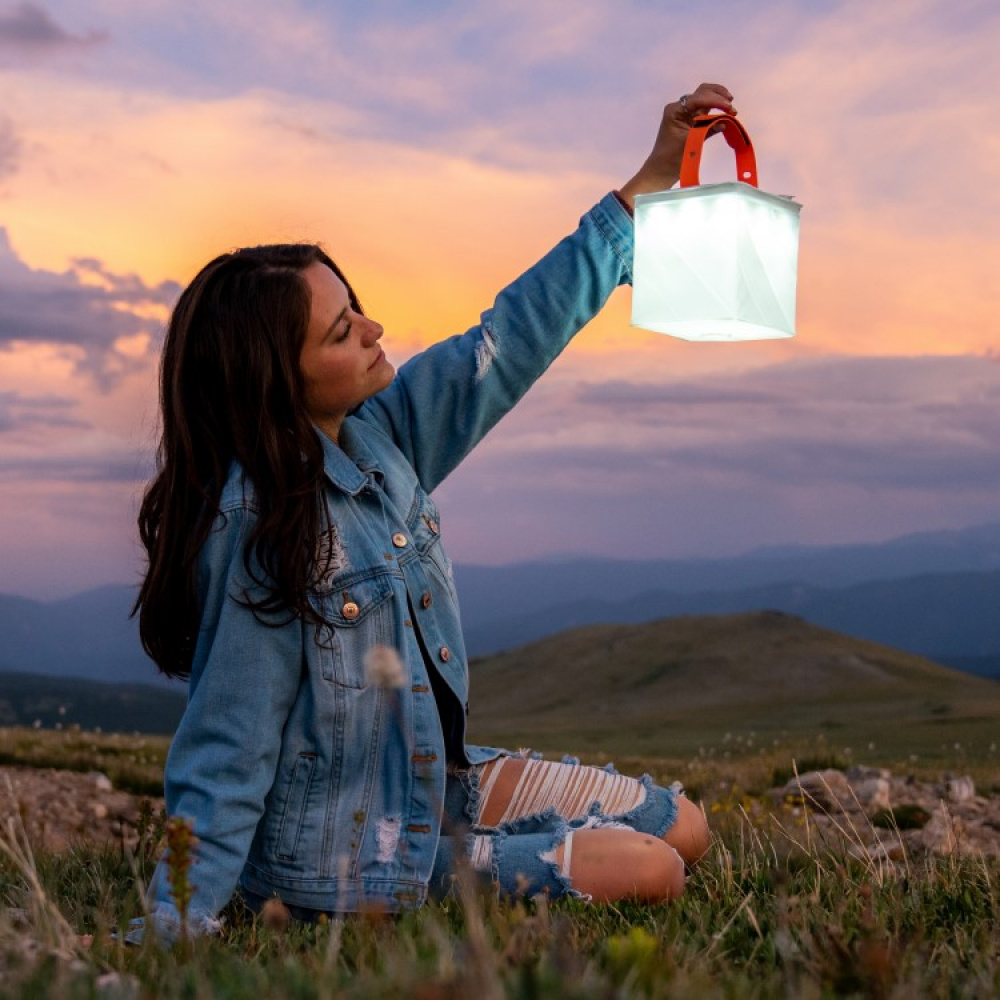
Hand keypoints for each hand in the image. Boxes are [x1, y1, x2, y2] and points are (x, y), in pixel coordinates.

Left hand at [617, 83, 735, 209]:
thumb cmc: (670, 158)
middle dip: (719, 96)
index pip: (698, 98)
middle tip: (732, 108)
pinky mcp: (692, 121)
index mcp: (675, 110)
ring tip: (731, 109)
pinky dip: (716, 111)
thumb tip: (725, 122)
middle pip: (703, 92)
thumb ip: (706, 130)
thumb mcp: (688, 143)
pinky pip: (706, 110)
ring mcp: (686, 114)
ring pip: (705, 98)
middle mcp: (680, 108)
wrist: (662, 170)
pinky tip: (726, 114)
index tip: (730, 108)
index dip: (715, 101)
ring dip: (719, 101)